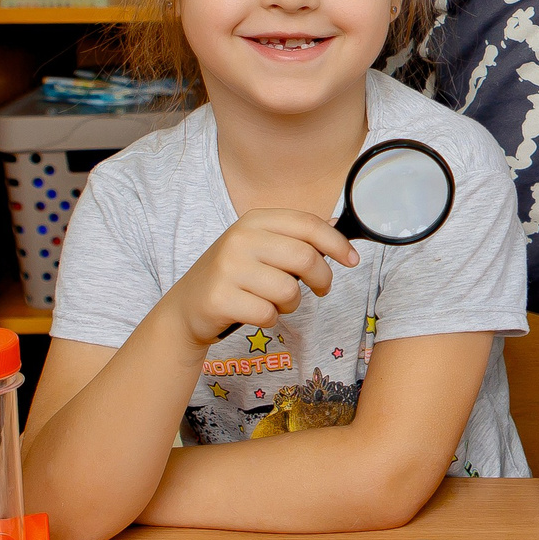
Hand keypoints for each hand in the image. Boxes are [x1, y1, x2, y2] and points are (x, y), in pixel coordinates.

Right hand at [165, 209, 355, 343]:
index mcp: (254, 221)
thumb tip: (337, 228)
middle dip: (322, 279)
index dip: (336, 243)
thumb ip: (294, 238)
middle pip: (305, 258)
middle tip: (320, 289)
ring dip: (290, 304)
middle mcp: (240, 239)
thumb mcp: (259, 247)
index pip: (308, 224)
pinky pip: (268, 314)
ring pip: (289, 291)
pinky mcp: (220, 298)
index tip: (352, 259)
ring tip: (274, 301)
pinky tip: (253, 312)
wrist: (186, 308)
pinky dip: (269, 318)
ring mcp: (228, 268)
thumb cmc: (233, 277)